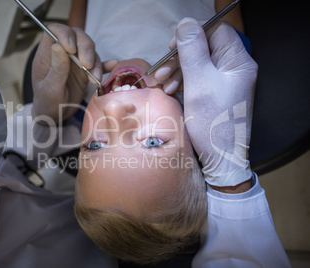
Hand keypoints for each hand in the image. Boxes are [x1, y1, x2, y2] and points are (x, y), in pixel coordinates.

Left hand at [31, 24, 114, 123]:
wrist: (56, 116)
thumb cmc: (47, 102)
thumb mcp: (50, 88)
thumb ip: (56, 68)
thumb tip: (58, 45)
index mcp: (47, 53)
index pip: (55, 31)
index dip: (64, 33)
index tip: (71, 48)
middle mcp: (62, 52)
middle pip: (77, 36)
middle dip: (85, 48)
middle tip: (87, 65)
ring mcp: (75, 60)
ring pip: (89, 49)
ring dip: (95, 62)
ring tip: (95, 79)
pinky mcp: (86, 70)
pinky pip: (98, 63)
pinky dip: (105, 65)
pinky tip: (112, 65)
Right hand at [175, 18, 257, 186]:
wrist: (220, 158)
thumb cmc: (213, 123)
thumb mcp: (199, 83)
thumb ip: (192, 51)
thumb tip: (185, 24)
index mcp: (237, 62)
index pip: (215, 32)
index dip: (192, 35)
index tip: (172, 48)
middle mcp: (233, 69)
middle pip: (204, 48)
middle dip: (180, 57)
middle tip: (162, 70)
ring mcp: (224, 81)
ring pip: (197, 63)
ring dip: (177, 70)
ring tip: (162, 83)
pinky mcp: (215, 93)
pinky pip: (197, 78)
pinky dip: (182, 82)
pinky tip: (171, 90)